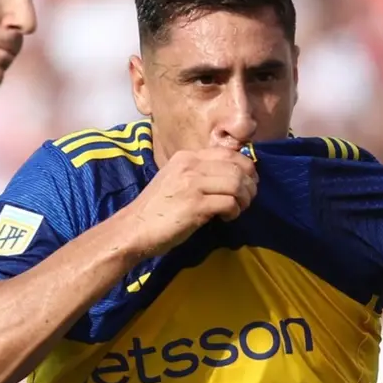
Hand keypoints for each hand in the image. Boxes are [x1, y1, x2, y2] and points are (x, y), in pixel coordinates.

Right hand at [121, 148, 257, 257]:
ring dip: (244, 199)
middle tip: (247, 199)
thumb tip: (233, 176)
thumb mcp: (176, 180)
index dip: (246, 167)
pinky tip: (226, 218)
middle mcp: (189, 165)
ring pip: (237, 183)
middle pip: (237, 168)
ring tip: (238, 209)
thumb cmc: (156, 209)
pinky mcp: (195, 206)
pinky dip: (234, 212)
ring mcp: (191, 184)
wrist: (133, 229)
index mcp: (186, 157)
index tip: (248, 182)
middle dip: (250, 185)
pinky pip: (229, 203)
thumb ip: (199, 174)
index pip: (228, 153)